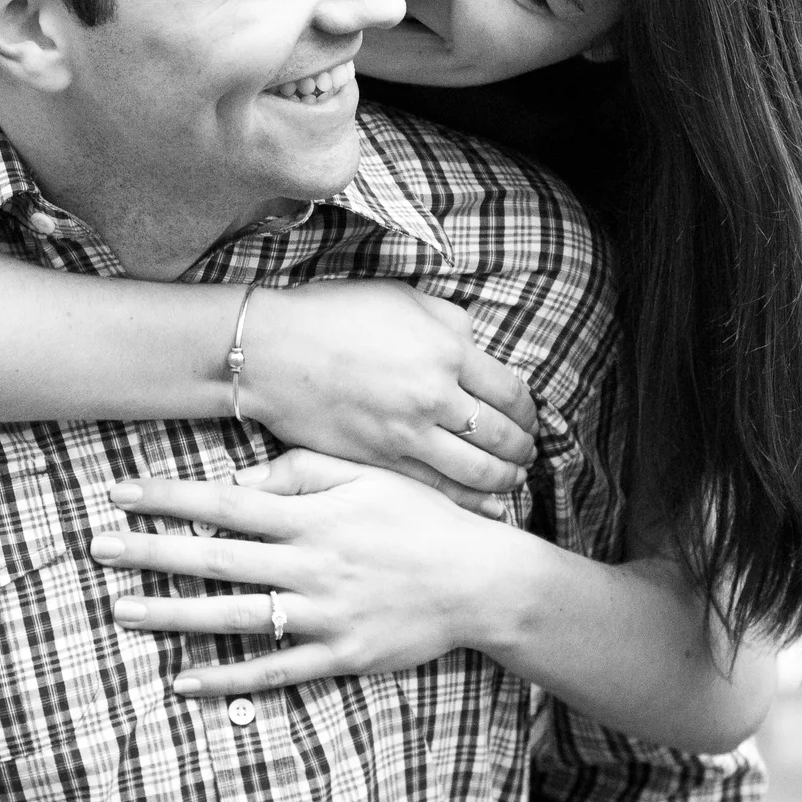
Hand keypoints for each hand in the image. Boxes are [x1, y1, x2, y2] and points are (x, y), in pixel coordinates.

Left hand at [91, 451, 528, 696]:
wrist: (480, 581)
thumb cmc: (420, 519)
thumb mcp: (368, 477)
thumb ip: (304, 473)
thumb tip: (244, 482)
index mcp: (314, 516)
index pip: (226, 503)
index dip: (169, 497)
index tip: (119, 492)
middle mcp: (311, 565)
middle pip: (216, 558)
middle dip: (152, 552)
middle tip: (97, 548)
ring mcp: (323, 615)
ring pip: (234, 617)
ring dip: (172, 614)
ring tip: (121, 611)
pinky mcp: (339, 656)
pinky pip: (273, 671)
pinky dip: (226, 678)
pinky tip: (182, 681)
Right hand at [236, 281, 537, 508]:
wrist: (272, 351)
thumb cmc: (334, 315)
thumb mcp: (403, 298)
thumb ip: (451, 323)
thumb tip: (478, 346)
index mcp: (448, 351)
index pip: (511, 392)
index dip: (528, 411)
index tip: (530, 417)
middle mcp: (435, 397)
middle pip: (502, 437)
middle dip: (523, 449)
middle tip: (528, 452)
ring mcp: (407, 435)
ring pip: (477, 472)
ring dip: (504, 479)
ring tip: (512, 479)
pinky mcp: (381, 461)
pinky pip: (438, 490)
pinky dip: (469, 501)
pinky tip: (483, 503)